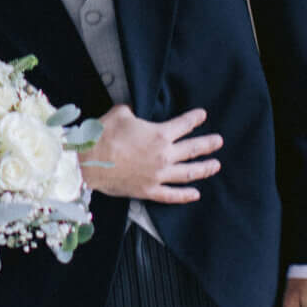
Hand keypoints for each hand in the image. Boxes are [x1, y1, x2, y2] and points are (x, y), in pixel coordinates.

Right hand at [82, 104, 221, 204]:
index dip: (195, 118)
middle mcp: (164, 156)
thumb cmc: (104, 136)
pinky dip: (185, 196)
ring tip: (216, 165)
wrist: (88, 163)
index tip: (203, 115)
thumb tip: (135, 112)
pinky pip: (172, 195)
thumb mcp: (120, 113)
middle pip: (193, 149)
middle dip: (208, 144)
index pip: (184, 125)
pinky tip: (196, 194)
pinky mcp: (149, 190)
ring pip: (189, 173)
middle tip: (218, 141)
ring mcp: (158, 175)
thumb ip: (133, 111)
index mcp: (160, 134)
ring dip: (204, 169)